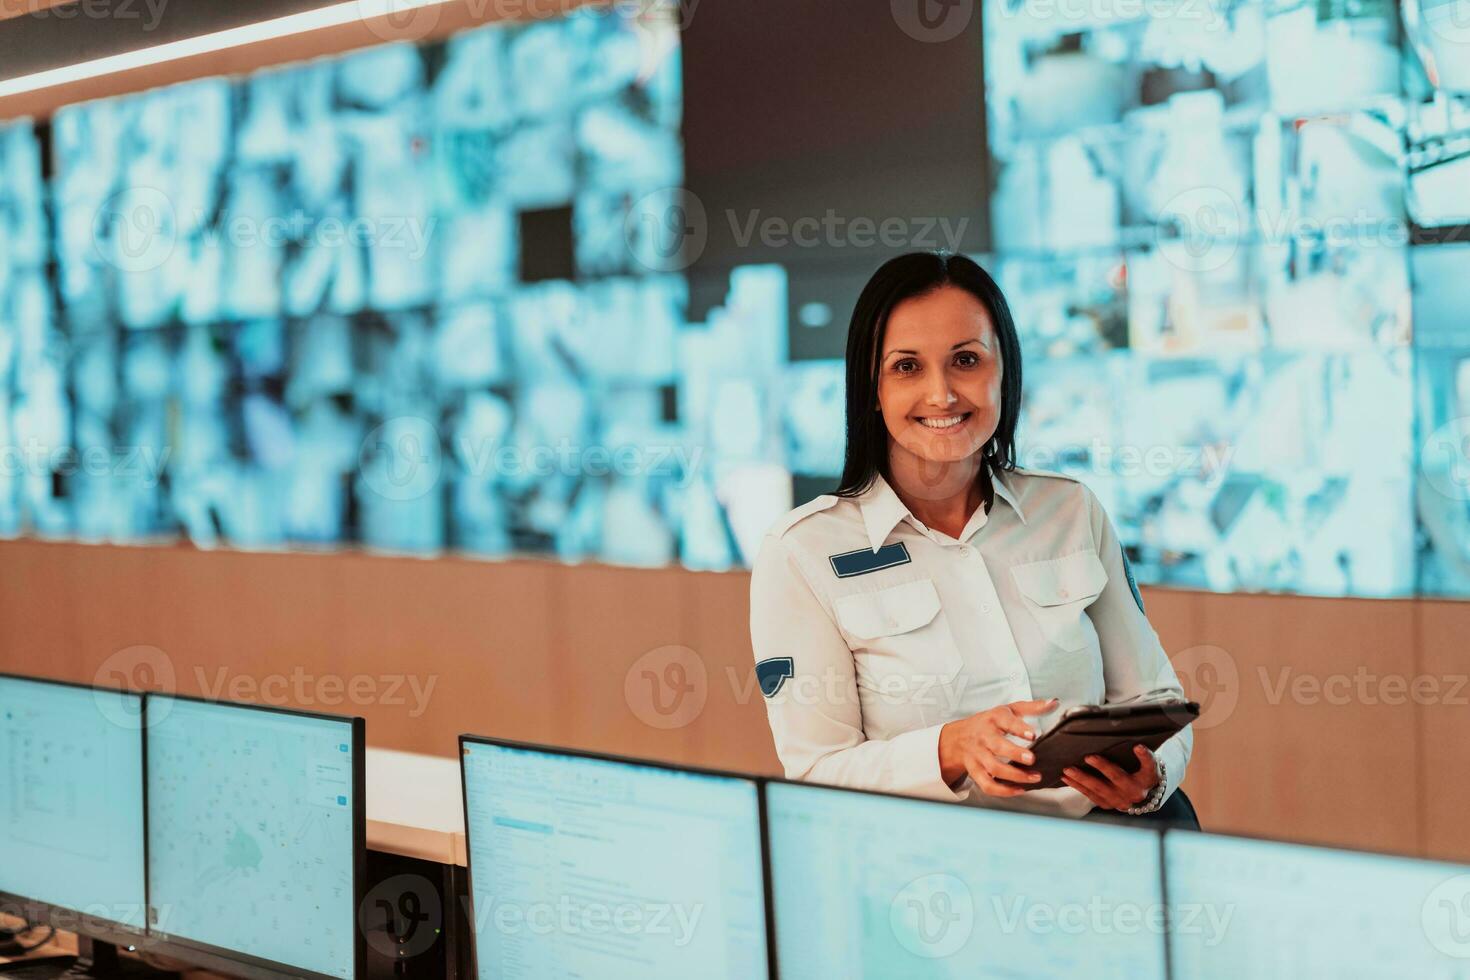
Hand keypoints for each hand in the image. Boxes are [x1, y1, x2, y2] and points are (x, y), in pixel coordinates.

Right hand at [938, 698, 1057, 797]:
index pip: (1005, 721)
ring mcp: (978, 755)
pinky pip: (986, 785)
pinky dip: (1003, 791)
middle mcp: (984, 737)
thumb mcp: (1009, 710)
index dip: (1018, 728)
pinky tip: (1019, 789)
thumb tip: (1054, 703)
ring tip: (1034, 777)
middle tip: (1032, 759)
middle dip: (1015, 753)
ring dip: (1014, 775)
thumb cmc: (989, 723)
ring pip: (993, 768)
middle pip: (997, 746)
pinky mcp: (975, 771)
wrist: (958, 737)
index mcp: (994, 719)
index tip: (1033, 734)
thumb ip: (1033, 707)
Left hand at [1061, 745, 1159, 810]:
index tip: (1138, 746)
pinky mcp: (1108, 804)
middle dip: (1102, 767)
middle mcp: (1135, 791)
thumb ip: (1140, 753)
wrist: (1142, 796)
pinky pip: (1090, 796)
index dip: (1145, 757)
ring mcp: (1120, 800)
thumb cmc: (1141, 773)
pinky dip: (1077, 786)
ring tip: (1068, 769)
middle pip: (1118, 778)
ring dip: (1082, 778)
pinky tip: (1066, 778)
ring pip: (1099, 789)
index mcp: (1147, 778)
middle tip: (1088, 757)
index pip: (1149, 766)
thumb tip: (1123, 734)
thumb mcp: (1147, 762)